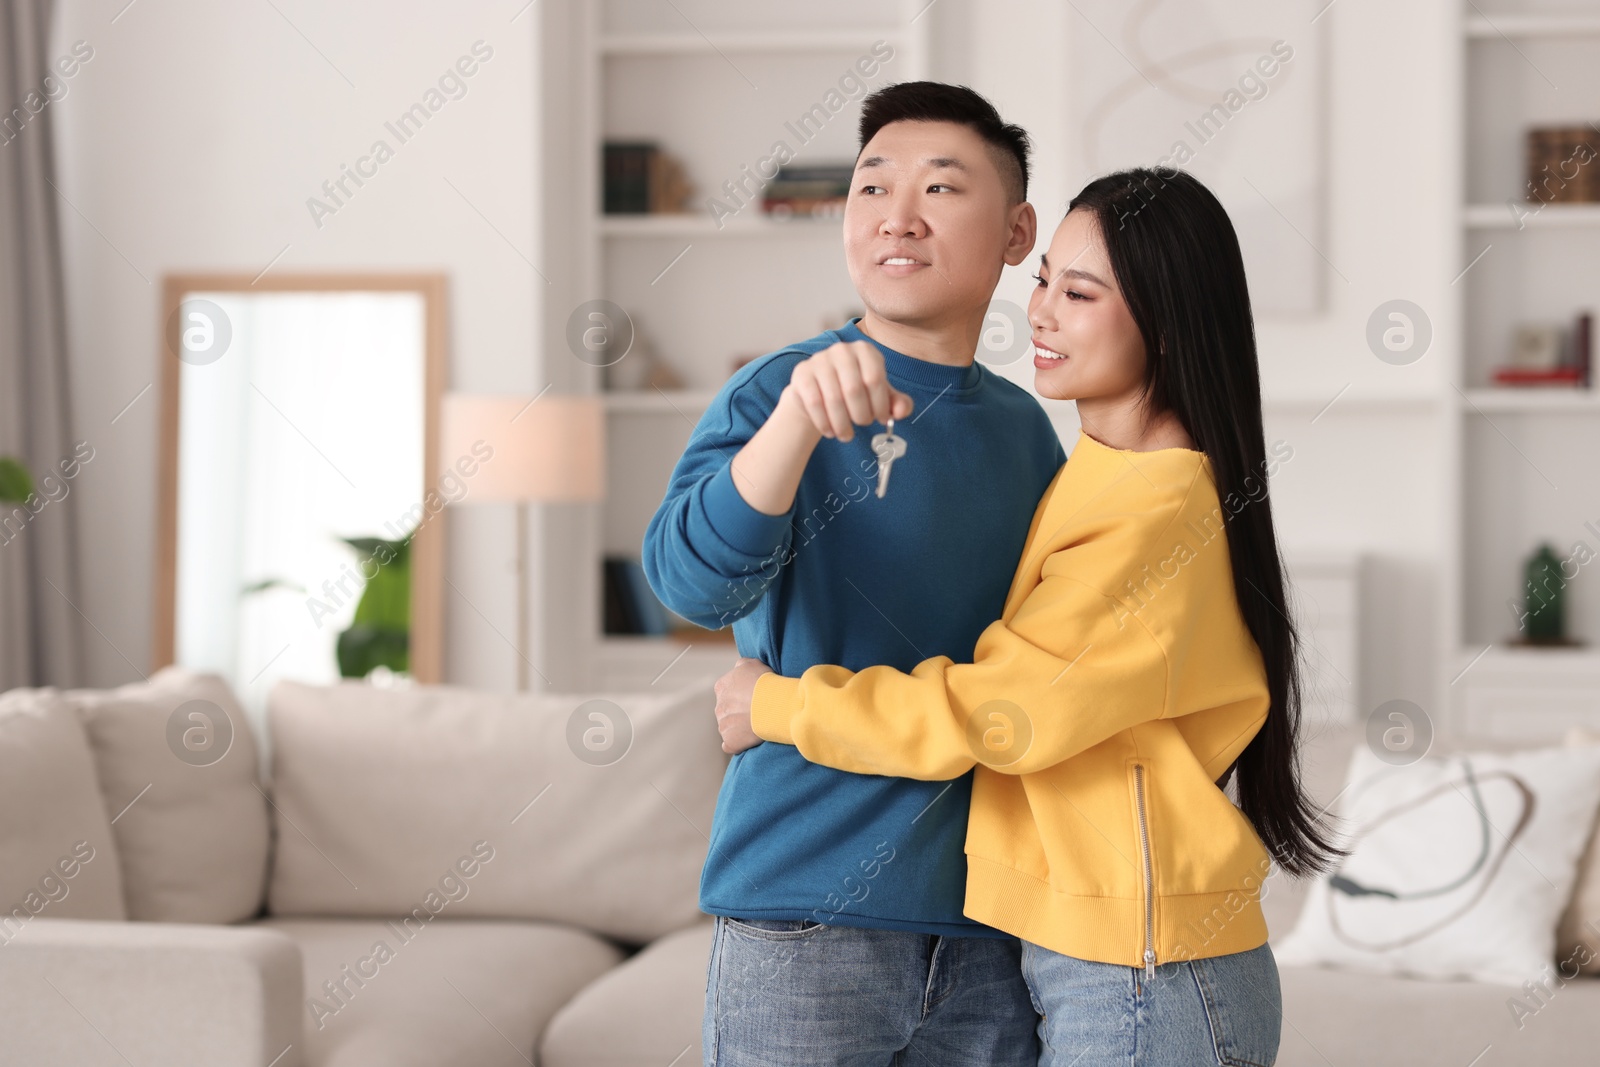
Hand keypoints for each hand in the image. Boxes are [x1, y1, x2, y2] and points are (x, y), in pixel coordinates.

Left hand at [714, 657, 774, 753]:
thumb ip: (741, 666)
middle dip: (739, 712)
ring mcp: (723, 725)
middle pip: (727, 711)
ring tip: (756, 725)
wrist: (773, 704)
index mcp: (721, 687)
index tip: (752, 698)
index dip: (740, 696)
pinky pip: (729, 745)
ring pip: (728, 727)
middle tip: (756, 712)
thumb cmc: (765, 682)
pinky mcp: (729, 741)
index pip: (726, 692)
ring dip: (739, 727)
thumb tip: (738, 669)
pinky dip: (736, 744)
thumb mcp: (752, 664)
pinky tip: (747, 741)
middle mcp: (719, 706)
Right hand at [782, 341, 913, 441]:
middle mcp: (841, 350)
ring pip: (834, 399)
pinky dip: (824, 423)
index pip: (875, 379)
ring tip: (847, 435)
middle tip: (863, 425)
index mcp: (865, 350)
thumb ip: (897, 403)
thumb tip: (902, 411)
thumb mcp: (879, 396)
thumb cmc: (855, 392)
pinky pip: (814, 404)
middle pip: (854, 390)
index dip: (881, 404)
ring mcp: (819, 360)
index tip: (882, 419)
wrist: (818, 390)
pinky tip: (830, 431)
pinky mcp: (802, 374)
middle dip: (861, 415)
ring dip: (842, 424)